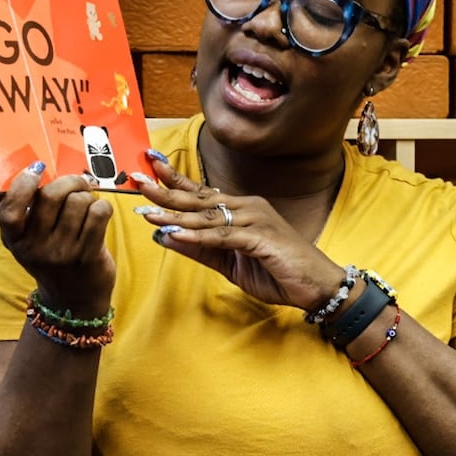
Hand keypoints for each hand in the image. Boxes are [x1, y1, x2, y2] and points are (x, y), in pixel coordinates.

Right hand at [0, 164, 115, 311]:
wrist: (73, 303)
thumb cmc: (53, 261)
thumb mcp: (30, 242)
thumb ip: (31, 213)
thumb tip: (46, 171)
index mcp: (15, 241)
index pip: (10, 210)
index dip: (22, 184)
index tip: (37, 169)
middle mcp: (35, 248)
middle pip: (52, 196)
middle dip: (70, 182)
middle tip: (79, 184)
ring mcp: (61, 253)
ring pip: (79, 202)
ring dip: (88, 197)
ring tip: (89, 206)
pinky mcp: (87, 256)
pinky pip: (99, 214)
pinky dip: (103, 207)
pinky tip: (101, 214)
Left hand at [132, 156, 349, 311]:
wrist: (317, 287)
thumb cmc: (279, 273)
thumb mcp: (230, 264)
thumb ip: (200, 249)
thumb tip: (165, 236)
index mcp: (241, 210)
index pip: (202, 192)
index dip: (174, 180)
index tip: (148, 168)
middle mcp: (248, 207)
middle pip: (200, 197)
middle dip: (166, 189)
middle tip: (137, 181)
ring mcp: (256, 220)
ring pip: (207, 216)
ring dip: (175, 214)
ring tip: (147, 212)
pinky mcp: (261, 239)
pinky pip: (222, 237)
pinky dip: (197, 235)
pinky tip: (174, 234)